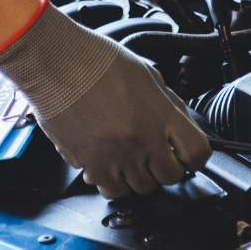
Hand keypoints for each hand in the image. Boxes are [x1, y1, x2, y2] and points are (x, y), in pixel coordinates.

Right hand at [0, 2, 211, 197]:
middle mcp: (140, 139)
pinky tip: (110, 163)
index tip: (185, 152)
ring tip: (129, 156)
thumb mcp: (145, 72)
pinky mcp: (89, 164)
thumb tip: (179, 123)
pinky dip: (114, 182)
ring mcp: (115, 155)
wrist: (54, 62)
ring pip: (141, 188)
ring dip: (139, 175)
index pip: (196, 153)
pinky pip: (111, 190)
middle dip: (167, 166)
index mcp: (159, 114)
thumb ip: (167, 102)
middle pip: (170, 177)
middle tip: (155, 153)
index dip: (194, 156)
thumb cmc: (94, 59)